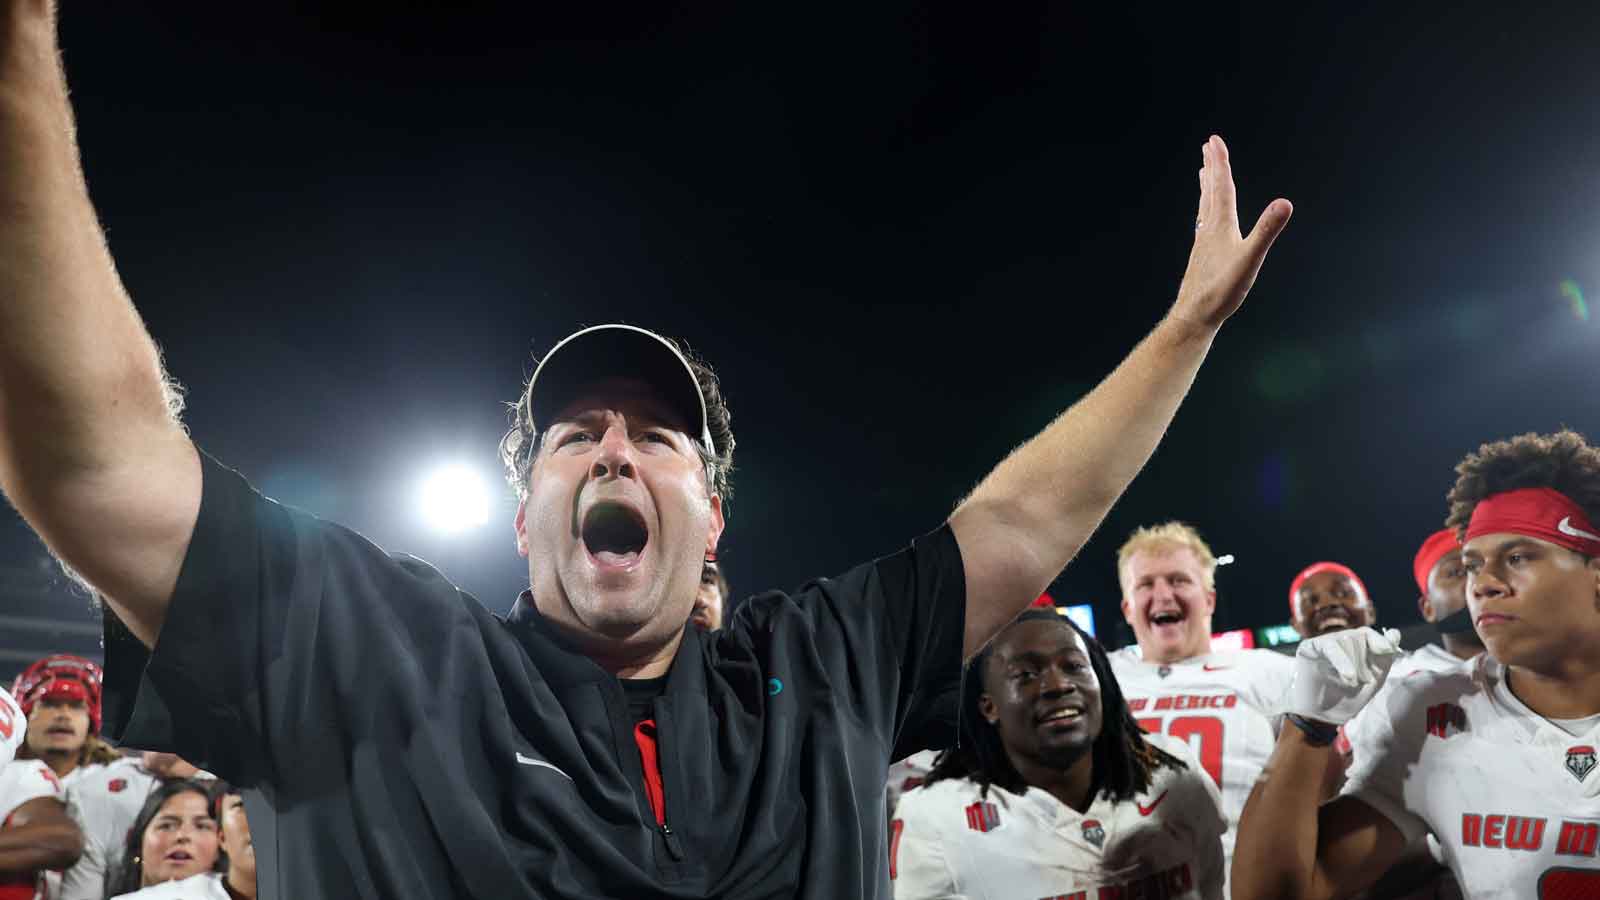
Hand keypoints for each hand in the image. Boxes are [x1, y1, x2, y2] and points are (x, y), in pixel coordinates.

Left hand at [1169, 135, 1292, 331]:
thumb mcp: (1250, 259)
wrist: (1195, 315)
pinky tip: (1205, 216)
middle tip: (1208, 145)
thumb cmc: (1221, 290)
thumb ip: (1267, 230)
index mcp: (1221, 225)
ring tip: (1203, 171)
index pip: (1221, 186)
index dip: (1220, 162)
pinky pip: (1204, 223)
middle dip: (1211, 166)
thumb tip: (1285, 203)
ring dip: (1206, 185)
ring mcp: (1204, 241)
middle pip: (1210, 191)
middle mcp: (1209, 229)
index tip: (1214, 140)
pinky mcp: (1202, 255)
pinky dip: (1206, 210)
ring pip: (1205, 206)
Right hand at [1285, 627, 1404, 725]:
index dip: (1381, 640)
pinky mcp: (1311, 646)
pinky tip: (1348, 677)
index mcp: (1359, 647)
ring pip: (1348, 639)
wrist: (1319, 714)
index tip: (1386, 651)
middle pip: (1361, 637)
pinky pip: (1330, 646)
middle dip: (1365, 663)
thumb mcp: (1373, 680)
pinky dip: (1342, 661)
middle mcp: (1342, 641)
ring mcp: (1326, 642)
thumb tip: (1395, 633)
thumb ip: (1386, 657)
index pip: (1372, 635)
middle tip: (1358, 682)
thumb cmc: (1347, 698)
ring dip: (1353, 665)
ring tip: (1349, 682)